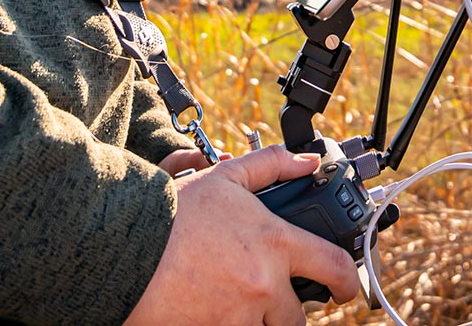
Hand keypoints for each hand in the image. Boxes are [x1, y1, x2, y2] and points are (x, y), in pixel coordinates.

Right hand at [122, 146, 363, 325]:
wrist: (124, 247)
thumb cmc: (174, 213)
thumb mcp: (225, 177)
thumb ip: (271, 165)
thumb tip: (307, 161)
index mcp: (275, 244)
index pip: (333, 268)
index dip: (347, 283)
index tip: (346, 288)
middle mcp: (263, 285)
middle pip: (298, 317)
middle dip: (290, 311)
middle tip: (276, 299)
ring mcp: (237, 317)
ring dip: (259, 321)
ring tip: (238, 301)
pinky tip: (215, 309)